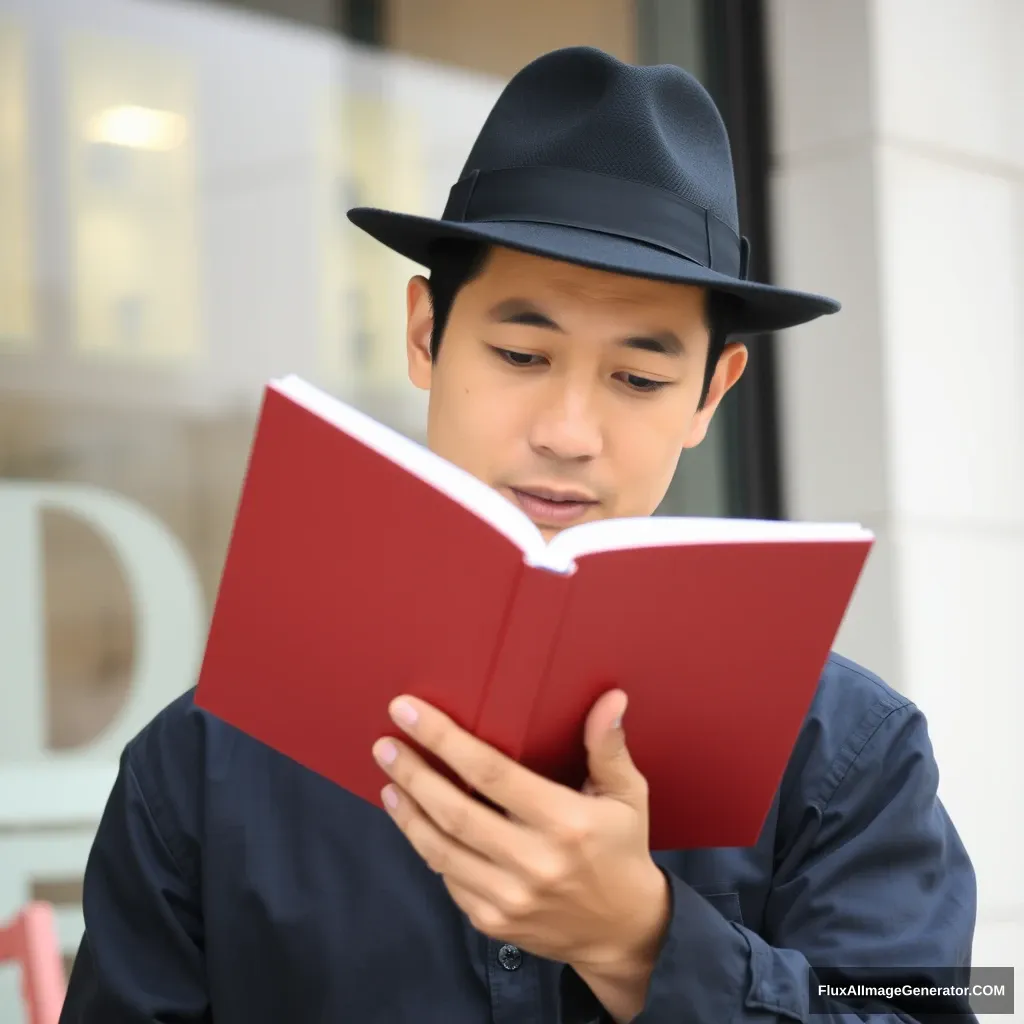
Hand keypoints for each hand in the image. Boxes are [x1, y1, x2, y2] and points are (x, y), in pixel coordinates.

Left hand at [371, 689, 669, 977]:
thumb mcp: (627, 796)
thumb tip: (611, 699)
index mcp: (565, 823)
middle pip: (454, 811)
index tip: (408, 711)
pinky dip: (427, 846)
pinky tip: (415, 821)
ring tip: (389, 779)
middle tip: (385, 746)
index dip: (444, 740)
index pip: (491, 773)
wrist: (624, 932)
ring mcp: (510, 898)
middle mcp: (534, 862)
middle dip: (413, 773)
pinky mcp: (493, 922)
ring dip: (408, 812)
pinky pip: (448, 879)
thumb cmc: (621, 850)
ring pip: (440, 850)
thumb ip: (609, 748)